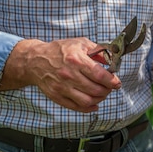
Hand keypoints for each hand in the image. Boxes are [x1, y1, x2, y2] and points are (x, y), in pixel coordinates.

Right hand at [0, 38, 121, 112]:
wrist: (35, 61)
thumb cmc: (59, 50)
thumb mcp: (80, 43)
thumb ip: (98, 50)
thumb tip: (112, 59)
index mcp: (76, 60)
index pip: (99, 74)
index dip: (111, 81)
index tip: (117, 83)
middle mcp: (69, 75)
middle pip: (95, 89)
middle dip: (107, 90)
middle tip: (110, 87)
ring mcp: (62, 87)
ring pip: (87, 101)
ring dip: (100, 99)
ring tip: (103, 94)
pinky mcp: (57, 96)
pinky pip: (76, 107)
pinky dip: (88, 108)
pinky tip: (94, 104)